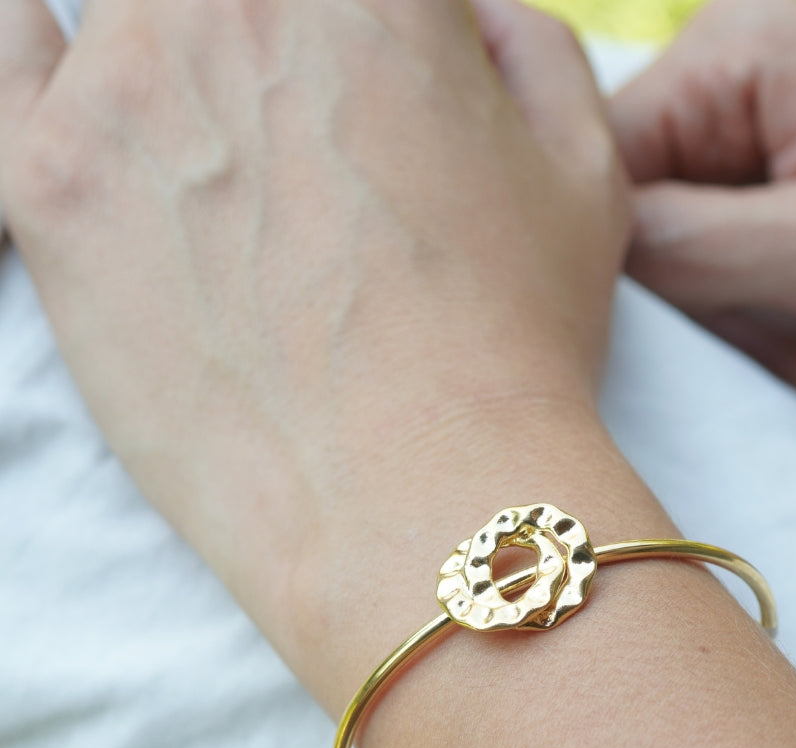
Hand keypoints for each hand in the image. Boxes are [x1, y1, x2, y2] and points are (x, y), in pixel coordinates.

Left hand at [0, 0, 629, 703]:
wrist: (417, 497)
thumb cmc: (514, 347)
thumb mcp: (585, 173)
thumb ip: (527, 47)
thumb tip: (465, 19)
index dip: (364, 48)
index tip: (363, 111)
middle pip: (228, 0)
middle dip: (267, 61)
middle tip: (301, 173)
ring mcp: (129, 81)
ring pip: (131, 28)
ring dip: (176, 89)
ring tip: (224, 195)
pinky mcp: (50, 179)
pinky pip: (3, 65)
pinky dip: (23, 59)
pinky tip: (53, 74)